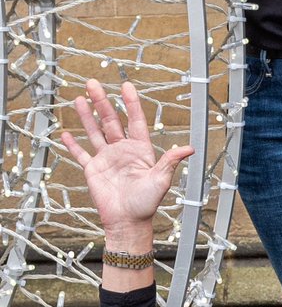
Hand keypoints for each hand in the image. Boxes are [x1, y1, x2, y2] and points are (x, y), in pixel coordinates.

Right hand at [61, 79, 193, 243]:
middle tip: (93, 84)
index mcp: (140, 151)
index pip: (135, 122)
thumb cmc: (147, 204)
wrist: (128, 222)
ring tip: (80, 98)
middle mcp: (123, 151)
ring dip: (86, 116)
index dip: (131, 104)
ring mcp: (107, 159)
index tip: (126, 86)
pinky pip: (81, 155)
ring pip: (94, 132)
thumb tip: (190, 148)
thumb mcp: (161, 180)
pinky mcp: (93, 170)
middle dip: (102, 102)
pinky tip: (66, 133)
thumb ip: (170, 161)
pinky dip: (73, 145)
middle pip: (111, 121)